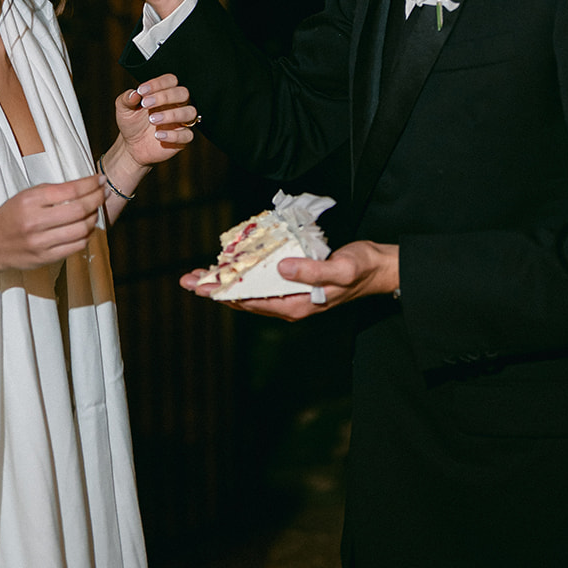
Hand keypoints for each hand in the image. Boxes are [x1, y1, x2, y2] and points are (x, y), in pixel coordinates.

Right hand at [0, 174, 103, 271]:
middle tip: (104, 193)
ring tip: (95, 210)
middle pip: (78, 210)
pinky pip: (76, 246)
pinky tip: (86, 227)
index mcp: (30, 201)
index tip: (101, 179)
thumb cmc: (11, 215)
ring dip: (94, 218)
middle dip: (97, 199)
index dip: (90, 184)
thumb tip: (85, 185)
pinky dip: (86, 235)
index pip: (70, 190)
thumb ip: (53, 191)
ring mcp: (40, 243)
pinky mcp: (45, 258)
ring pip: (81, 229)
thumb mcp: (27, 195)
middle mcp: (35, 222)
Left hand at [115, 75, 198, 167]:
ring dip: (171, 114)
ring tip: (152, 120)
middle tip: (146, 104)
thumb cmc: (132, 123)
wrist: (131, 146)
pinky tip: (157, 135)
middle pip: (183, 93)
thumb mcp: (124, 109)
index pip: (170, 80)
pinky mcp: (182, 138)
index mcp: (164, 93)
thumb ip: (127, 98)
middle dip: (165, 96)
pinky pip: (187, 135)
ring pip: (190, 112)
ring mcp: (181, 122)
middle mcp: (176, 105)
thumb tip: (134, 93)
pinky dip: (173, 135)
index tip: (141, 91)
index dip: (157, 83)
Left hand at [179, 240, 398, 320]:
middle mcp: (290, 302)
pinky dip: (245, 271)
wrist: (380, 267)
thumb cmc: (361, 268)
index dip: (222, 293)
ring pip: (251, 289)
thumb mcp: (340, 269)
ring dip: (227, 280)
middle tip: (187, 279)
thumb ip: (312, 271)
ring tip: (202, 272)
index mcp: (296, 305)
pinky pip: (263, 279)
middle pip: (244, 298)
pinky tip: (235, 262)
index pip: (250, 301)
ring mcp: (292, 292)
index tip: (199, 285)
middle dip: (216, 288)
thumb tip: (281, 267)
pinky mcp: (295, 279)